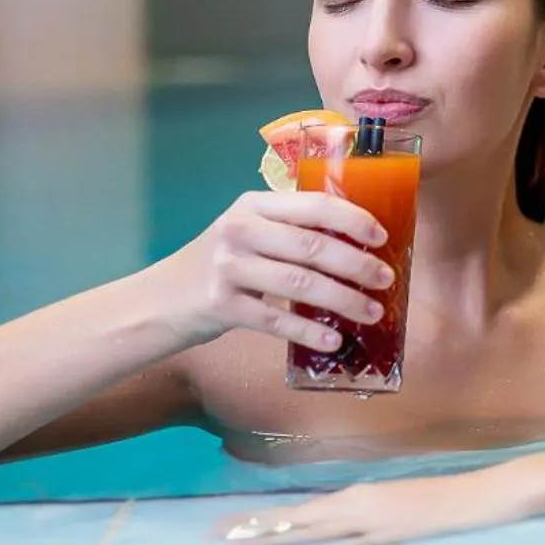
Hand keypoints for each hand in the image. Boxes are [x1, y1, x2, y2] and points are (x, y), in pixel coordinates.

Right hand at [151, 190, 394, 351]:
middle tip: (386, 279)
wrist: (158, 300)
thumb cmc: (217, 266)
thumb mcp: (247, 234)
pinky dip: (308, 331)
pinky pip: (275, 320)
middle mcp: (240, 230)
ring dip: (343, 300)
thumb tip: (357, 246)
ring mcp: (228, 267)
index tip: (381, 236)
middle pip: (312, 246)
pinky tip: (333, 340)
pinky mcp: (220, 305)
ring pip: (299, 284)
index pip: (313, 204)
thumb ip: (288, 231)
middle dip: (357, 264)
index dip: (352, 220)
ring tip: (371, 312)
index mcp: (253, 205)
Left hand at [216, 466, 542, 544]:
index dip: (262, 521)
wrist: (473, 496)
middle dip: (254, 527)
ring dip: (276, 536)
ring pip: (314, 529)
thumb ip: (361, 515)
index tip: (228, 528)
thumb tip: (332, 525)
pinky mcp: (389, 532)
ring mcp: (372, 520)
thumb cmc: (435, 498)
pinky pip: (350, 541)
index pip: (298, 513)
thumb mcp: (390, 503)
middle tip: (214, 535)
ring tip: (239, 542)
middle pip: (295, 520)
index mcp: (355, 497)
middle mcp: (356, 505)